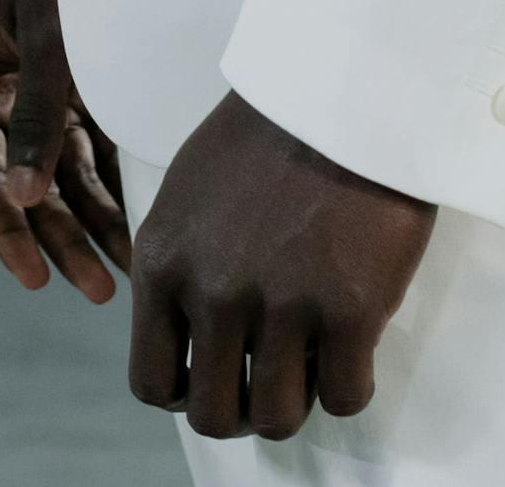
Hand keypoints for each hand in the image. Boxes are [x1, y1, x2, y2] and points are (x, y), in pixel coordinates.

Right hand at [0, 0, 133, 302]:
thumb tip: (24, 195)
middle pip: (25, 181)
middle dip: (60, 236)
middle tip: (100, 291)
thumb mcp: (50, 35)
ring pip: (62, 173)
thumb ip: (38, 114)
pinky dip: (113, 185)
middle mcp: (1, 86)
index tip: (34, 278)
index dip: (5, 228)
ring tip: (127, 273)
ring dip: (92, 220)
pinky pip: (92, 148)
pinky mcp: (79, 83)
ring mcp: (41, 87)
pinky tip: (139, 224)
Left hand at [130, 91, 434, 440]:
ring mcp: (281, 303)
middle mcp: (212, 290)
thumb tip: (186, 338)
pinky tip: (353, 342)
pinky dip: (350, 382)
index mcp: (163, 260)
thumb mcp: (189, 194)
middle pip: (215, 416)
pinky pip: (345, 397)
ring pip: (279, 418)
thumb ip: (179, 266)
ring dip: (298, 398)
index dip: (187, 393)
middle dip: (243, 407)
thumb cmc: (266, 134)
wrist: (342, 86)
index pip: (151, 383)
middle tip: (271, 374)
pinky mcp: (349, 309)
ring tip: (312, 356)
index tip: (216, 374)